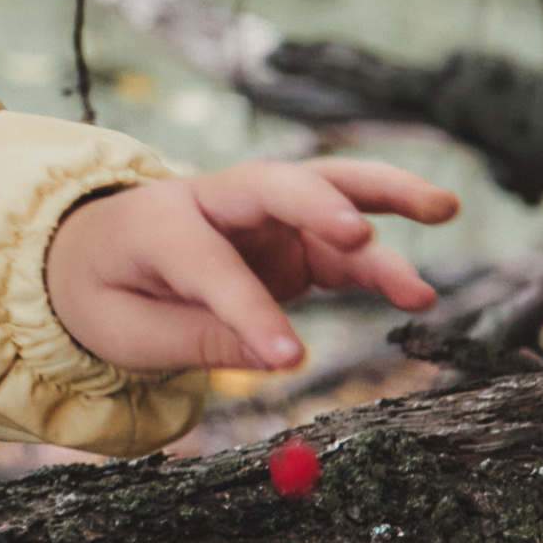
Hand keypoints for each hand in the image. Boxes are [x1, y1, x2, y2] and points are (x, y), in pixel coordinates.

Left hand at [46, 158, 454, 376]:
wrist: (96, 254)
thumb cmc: (106, 290)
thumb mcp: (126, 329)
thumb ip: (198, 338)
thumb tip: (277, 356)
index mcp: (158, 223)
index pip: (209, 261)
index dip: (248, 308)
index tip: (287, 358)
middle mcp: (215, 203)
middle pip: (274, 183)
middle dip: (320, 202)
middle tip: (360, 231)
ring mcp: (260, 217)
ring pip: (326, 191)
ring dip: (385, 196)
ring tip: (445, 208)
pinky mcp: (292, 241)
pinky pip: (343, 244)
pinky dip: (382, 259)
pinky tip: (419, 289)